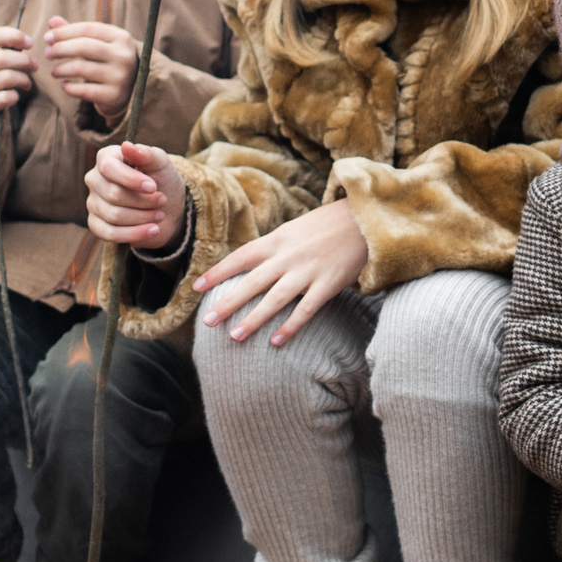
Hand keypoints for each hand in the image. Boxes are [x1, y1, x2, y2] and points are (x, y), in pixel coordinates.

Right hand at [0, 25, 35, 149]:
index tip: (29, 42)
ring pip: (7, 77)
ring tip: (26, 82)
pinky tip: (14, 96)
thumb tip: (24, 42)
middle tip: (34, 65)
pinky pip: (6, 97)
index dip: (14, 36)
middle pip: (2, 57)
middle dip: (24, 60)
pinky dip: (15, 96)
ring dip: (24, 79)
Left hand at [43, 17, 140, 115]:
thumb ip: (76, 32)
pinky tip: (64, 85)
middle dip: (60, 49)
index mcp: (121, 37)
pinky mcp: (114, 95)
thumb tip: (52, 21)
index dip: (64, 32)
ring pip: (81, 69)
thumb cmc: (108, 60)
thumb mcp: (97, 43)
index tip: (47, 37)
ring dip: (61, 69)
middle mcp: (123, 55)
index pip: (87, 29)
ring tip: (53, 71)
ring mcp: (120, 76)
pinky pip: (84, 90)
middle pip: (84, 47)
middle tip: (47, 53)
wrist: (132, 89)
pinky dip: (69, 88)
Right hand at [87, 141, 185, 247]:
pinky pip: (109, 233)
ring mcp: (93, 203)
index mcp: (107, 158)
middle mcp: (95, 179)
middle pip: (113, 195)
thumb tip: (127, 146)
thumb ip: (146, 154)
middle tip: (162, 200)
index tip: (153, 187)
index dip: (131, 179)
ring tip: (160, 214)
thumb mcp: (161, 164)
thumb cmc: (162, 180)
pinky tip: (153, 230)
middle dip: (143, 201)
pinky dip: (135, 234)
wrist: (168, 208)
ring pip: (113, 215)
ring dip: (143, 217)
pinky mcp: (96, 224)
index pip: (108, 167)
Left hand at [193, 200, 369, 345]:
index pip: (240, 257)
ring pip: (275, 299)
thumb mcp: (292, 230)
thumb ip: (271, 248)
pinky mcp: (329, 284)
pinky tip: (275, 341)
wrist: (364, 220)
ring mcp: (308, 271)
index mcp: (276, 240)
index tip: (197, 288)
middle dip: (228, 302)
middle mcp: (288, 256)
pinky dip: (290, 326)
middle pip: (251, 282)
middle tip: (207, 322)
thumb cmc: (324, 227)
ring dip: (253, 319)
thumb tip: (246, 265)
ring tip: (234, 336)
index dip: (218, 273)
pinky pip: (306, 309)